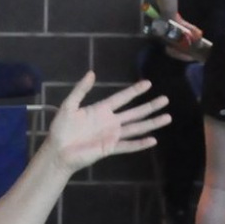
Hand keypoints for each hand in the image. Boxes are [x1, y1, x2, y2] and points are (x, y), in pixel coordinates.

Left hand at [42, 73, 169, 174]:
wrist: (57, 150)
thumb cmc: (61, 129)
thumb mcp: (69, 105)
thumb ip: (80, 90)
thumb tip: (91, 73)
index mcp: (101, 110)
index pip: (122, 98)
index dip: (134, 91)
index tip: (148, 83)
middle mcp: (110, 122)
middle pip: (134, 112)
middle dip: (150, 106)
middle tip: (165, 99)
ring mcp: (111, 136)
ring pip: (136, 128)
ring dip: (152, 123)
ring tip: (167, 118)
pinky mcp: (110, 148)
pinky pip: (128, 146)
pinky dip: (140, 144)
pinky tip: (153, 140)